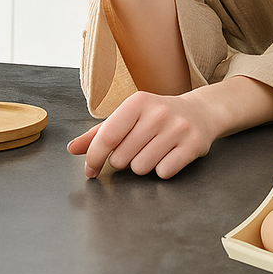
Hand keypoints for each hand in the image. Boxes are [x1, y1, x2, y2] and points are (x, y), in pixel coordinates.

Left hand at [67, 91, 217, 179]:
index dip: (94, 158)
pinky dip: (163, 169)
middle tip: (138, 147)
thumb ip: (98, 134)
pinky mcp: (193, 144)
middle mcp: (159, 112)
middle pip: (122, 158)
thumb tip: (72, 148)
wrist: (200, 112)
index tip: (91, 169)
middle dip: (125, 160)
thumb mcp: (129, 117)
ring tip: (154, 150)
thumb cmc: (158, 116)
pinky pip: (164, 172)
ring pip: (141, 168)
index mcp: (139, 101)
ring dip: (144, 166)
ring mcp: (178, 128)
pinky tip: (169, 155)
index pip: (107, 136)